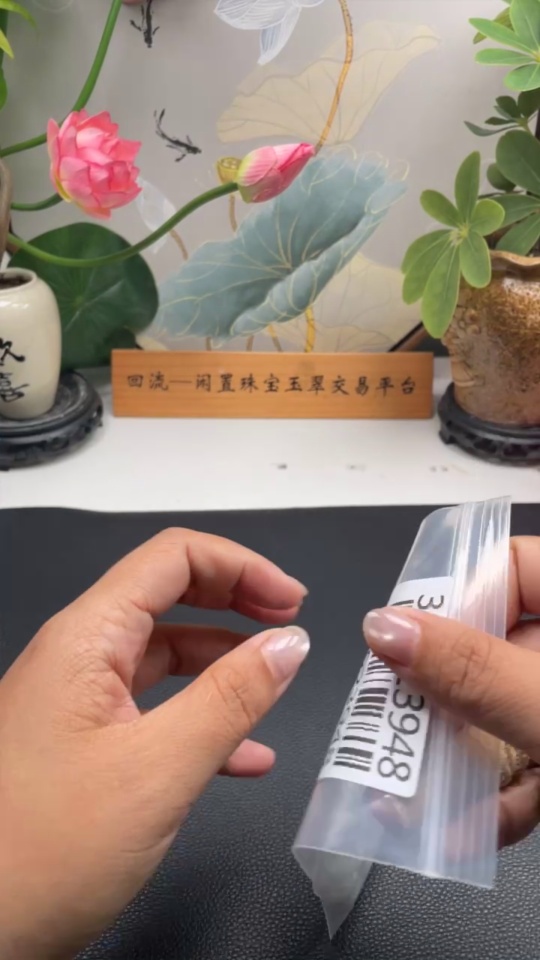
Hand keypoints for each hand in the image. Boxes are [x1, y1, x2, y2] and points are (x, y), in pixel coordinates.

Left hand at [0, 529, 307, 959]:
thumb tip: (290, 644)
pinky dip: (202, 719)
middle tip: (291, 624)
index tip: (293, 603)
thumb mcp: (159, 769)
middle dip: (235, 602)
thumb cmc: (45, 852)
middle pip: (169, 596)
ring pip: (164, 655)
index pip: (172, 558)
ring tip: (275, 683)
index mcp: (87, 639)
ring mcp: (78, 701)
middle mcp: (79, 656)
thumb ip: (232, 699)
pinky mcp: (83, 744)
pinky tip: (244, 757)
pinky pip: (153, 709)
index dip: (241, 566)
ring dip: (224, 663)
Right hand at [363, 535, 539, 848]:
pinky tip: (460, 829)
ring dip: (453, 758)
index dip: (452, 591)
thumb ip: (476, 671)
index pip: (508, 565)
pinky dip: (493, 801)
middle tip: (390, 717)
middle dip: (436, 695)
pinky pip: (526, 769)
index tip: (401, 633)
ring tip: (406, 792)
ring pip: (500, 716)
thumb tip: (384, 628)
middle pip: (489, 650)